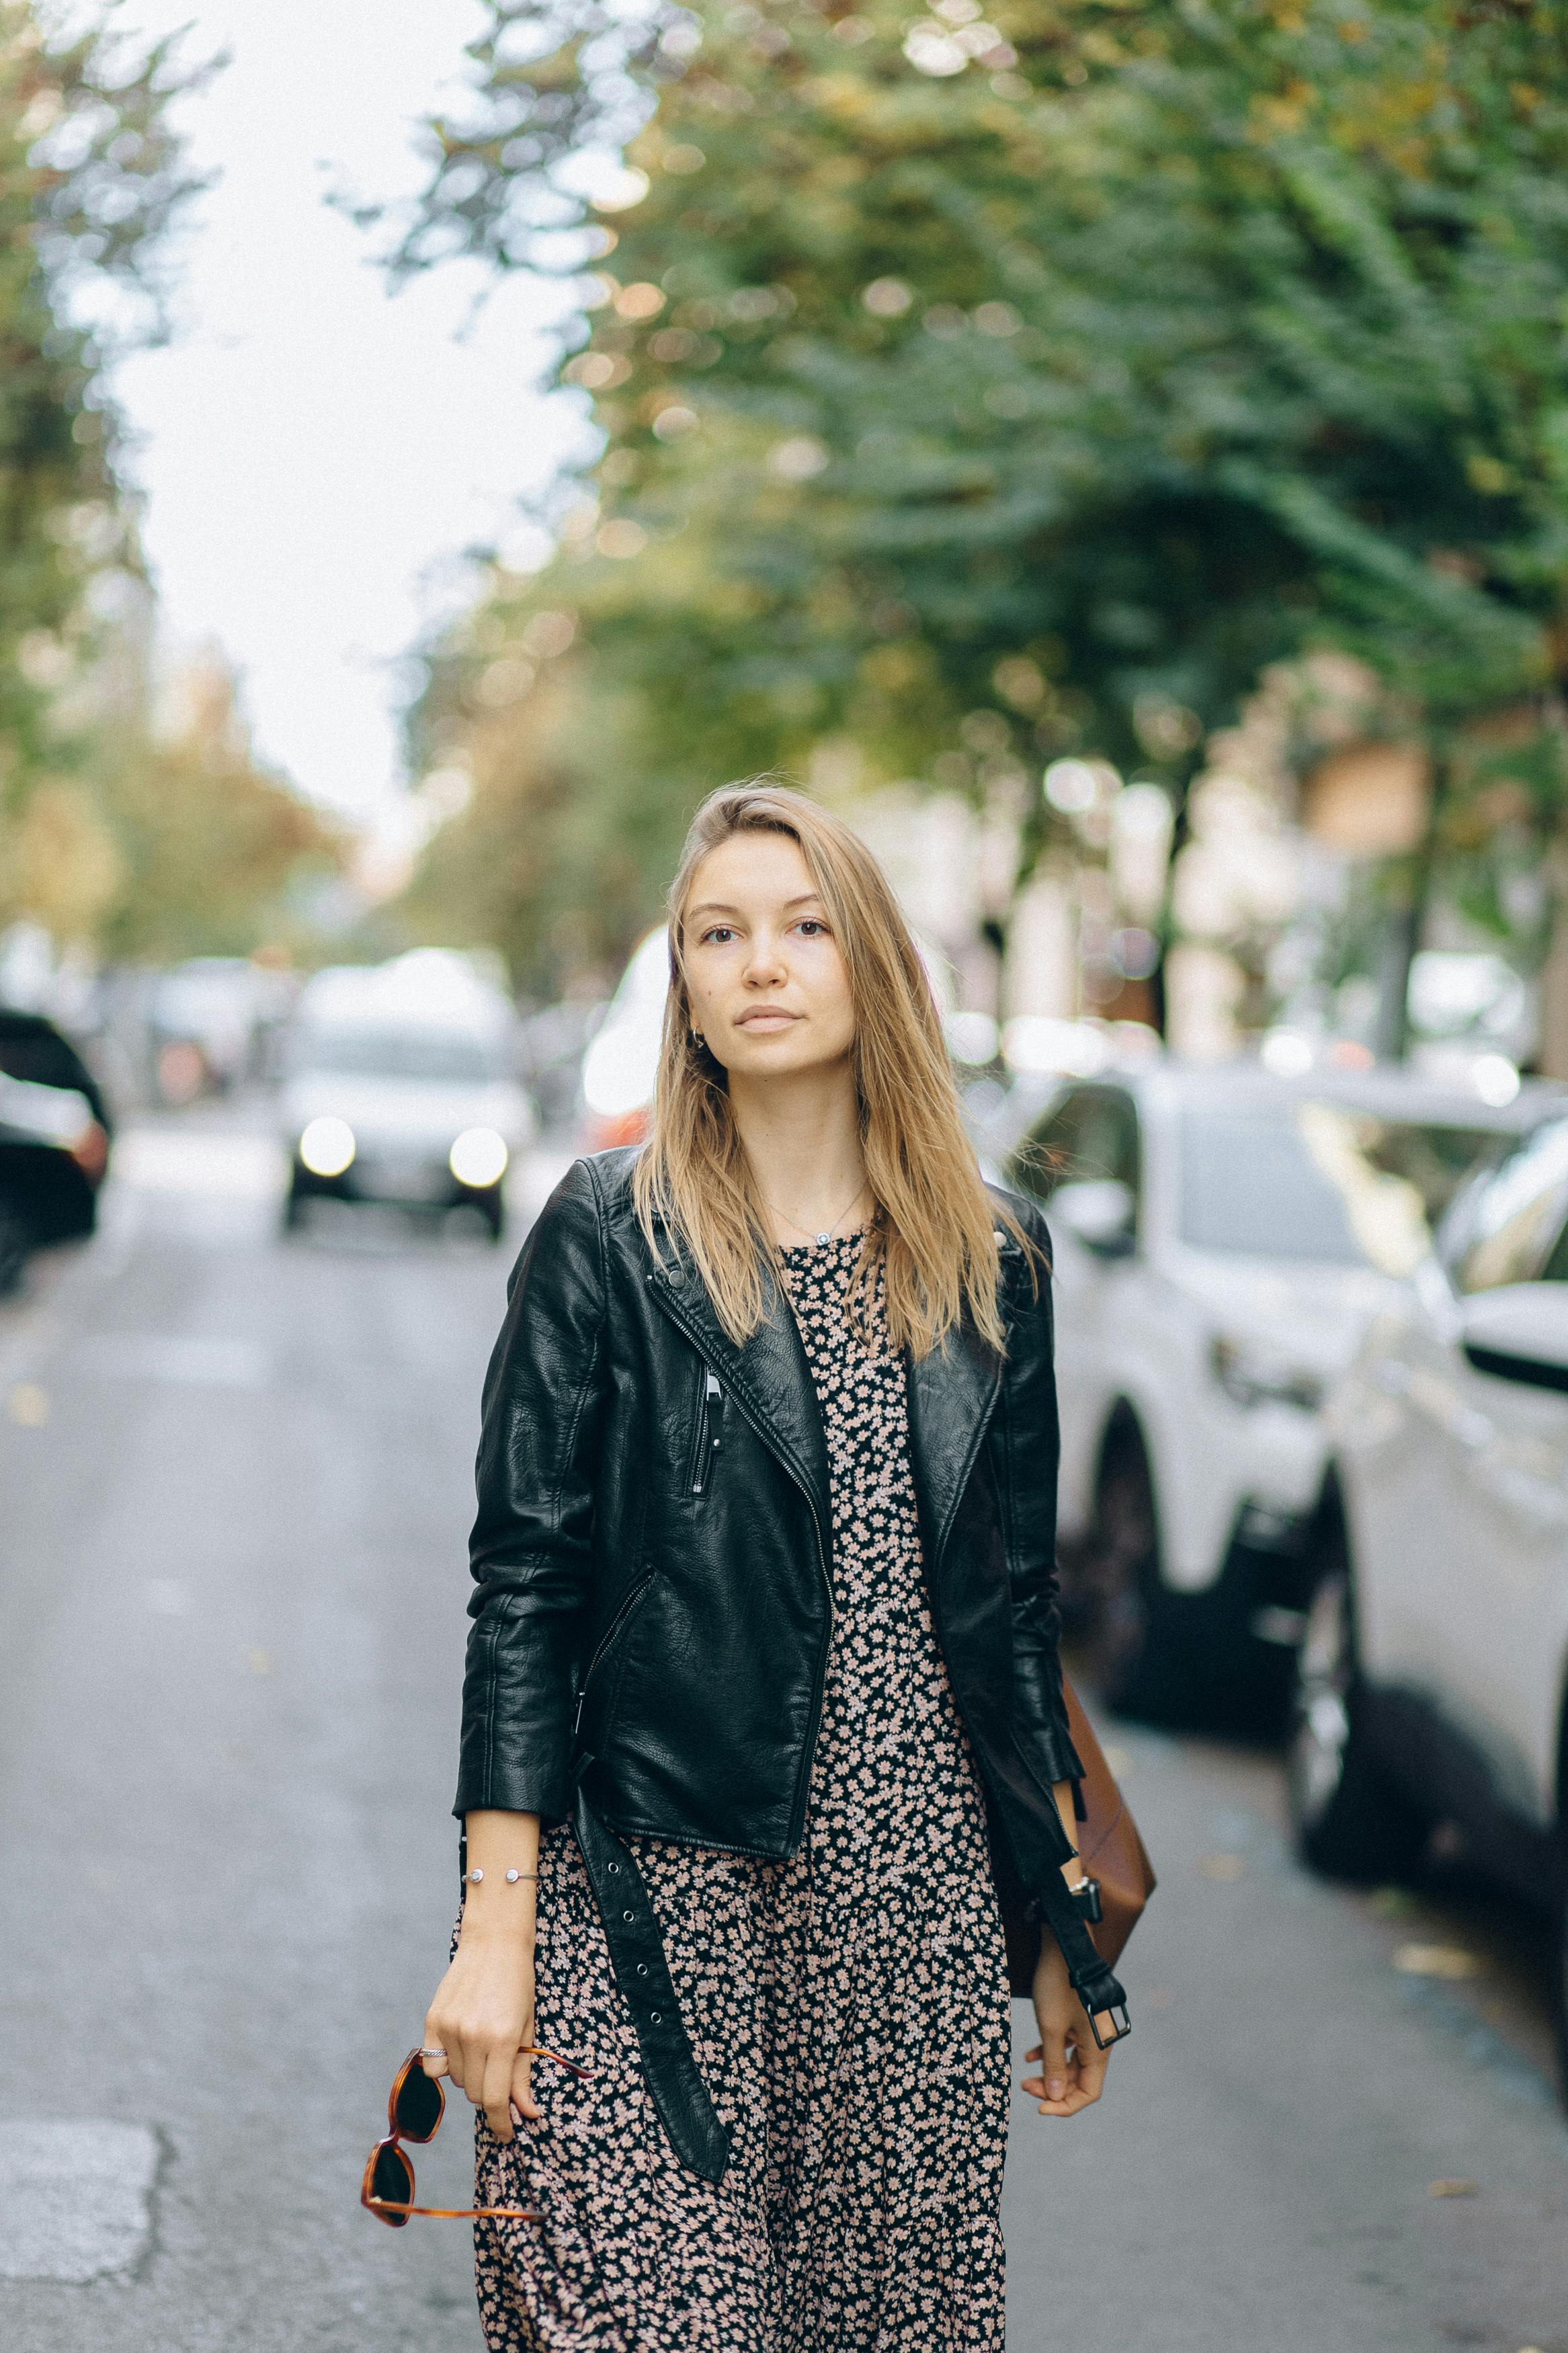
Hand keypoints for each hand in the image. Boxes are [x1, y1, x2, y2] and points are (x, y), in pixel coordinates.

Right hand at [422, 1918, 539, 2145]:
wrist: (494, 1942)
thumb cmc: (518, 1983)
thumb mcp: (528, 2028)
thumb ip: (522, 2073)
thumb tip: (525, 2113)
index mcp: (502, 2040)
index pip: (494, 2100)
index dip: (501, 2124)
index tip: (507, 2134)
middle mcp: (472, 2037)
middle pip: (473, 2093)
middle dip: (488, 2093)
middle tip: (499, 2074)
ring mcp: (449, 2029)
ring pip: (455, 2079)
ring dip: (469, 2075)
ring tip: (482, 2046)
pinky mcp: (432, 2021)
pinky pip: (433, 2064)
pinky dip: (447, 2064)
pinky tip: (461, 2045)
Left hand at [1023, 1933, 1111, 2118]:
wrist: (1063, 1946)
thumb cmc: (1058, 1986)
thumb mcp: (1051, 2028)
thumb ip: (1054, 2065)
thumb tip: (1054, 2097)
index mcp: (1098, 2049)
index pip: (1089, 2092)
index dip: (1065, 2106)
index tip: (1040, 2108)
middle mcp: (1098, 2043)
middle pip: (1079, 2080)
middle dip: (1053, 2088)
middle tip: (1026, 2087)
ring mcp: (1089, 2031)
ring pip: (1071, 2064)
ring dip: (1050, 2073)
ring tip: (1025, 2077)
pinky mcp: (1079, 2020)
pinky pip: (1067, 2046)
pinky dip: (1050, 2053)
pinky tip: (1029, 2056)